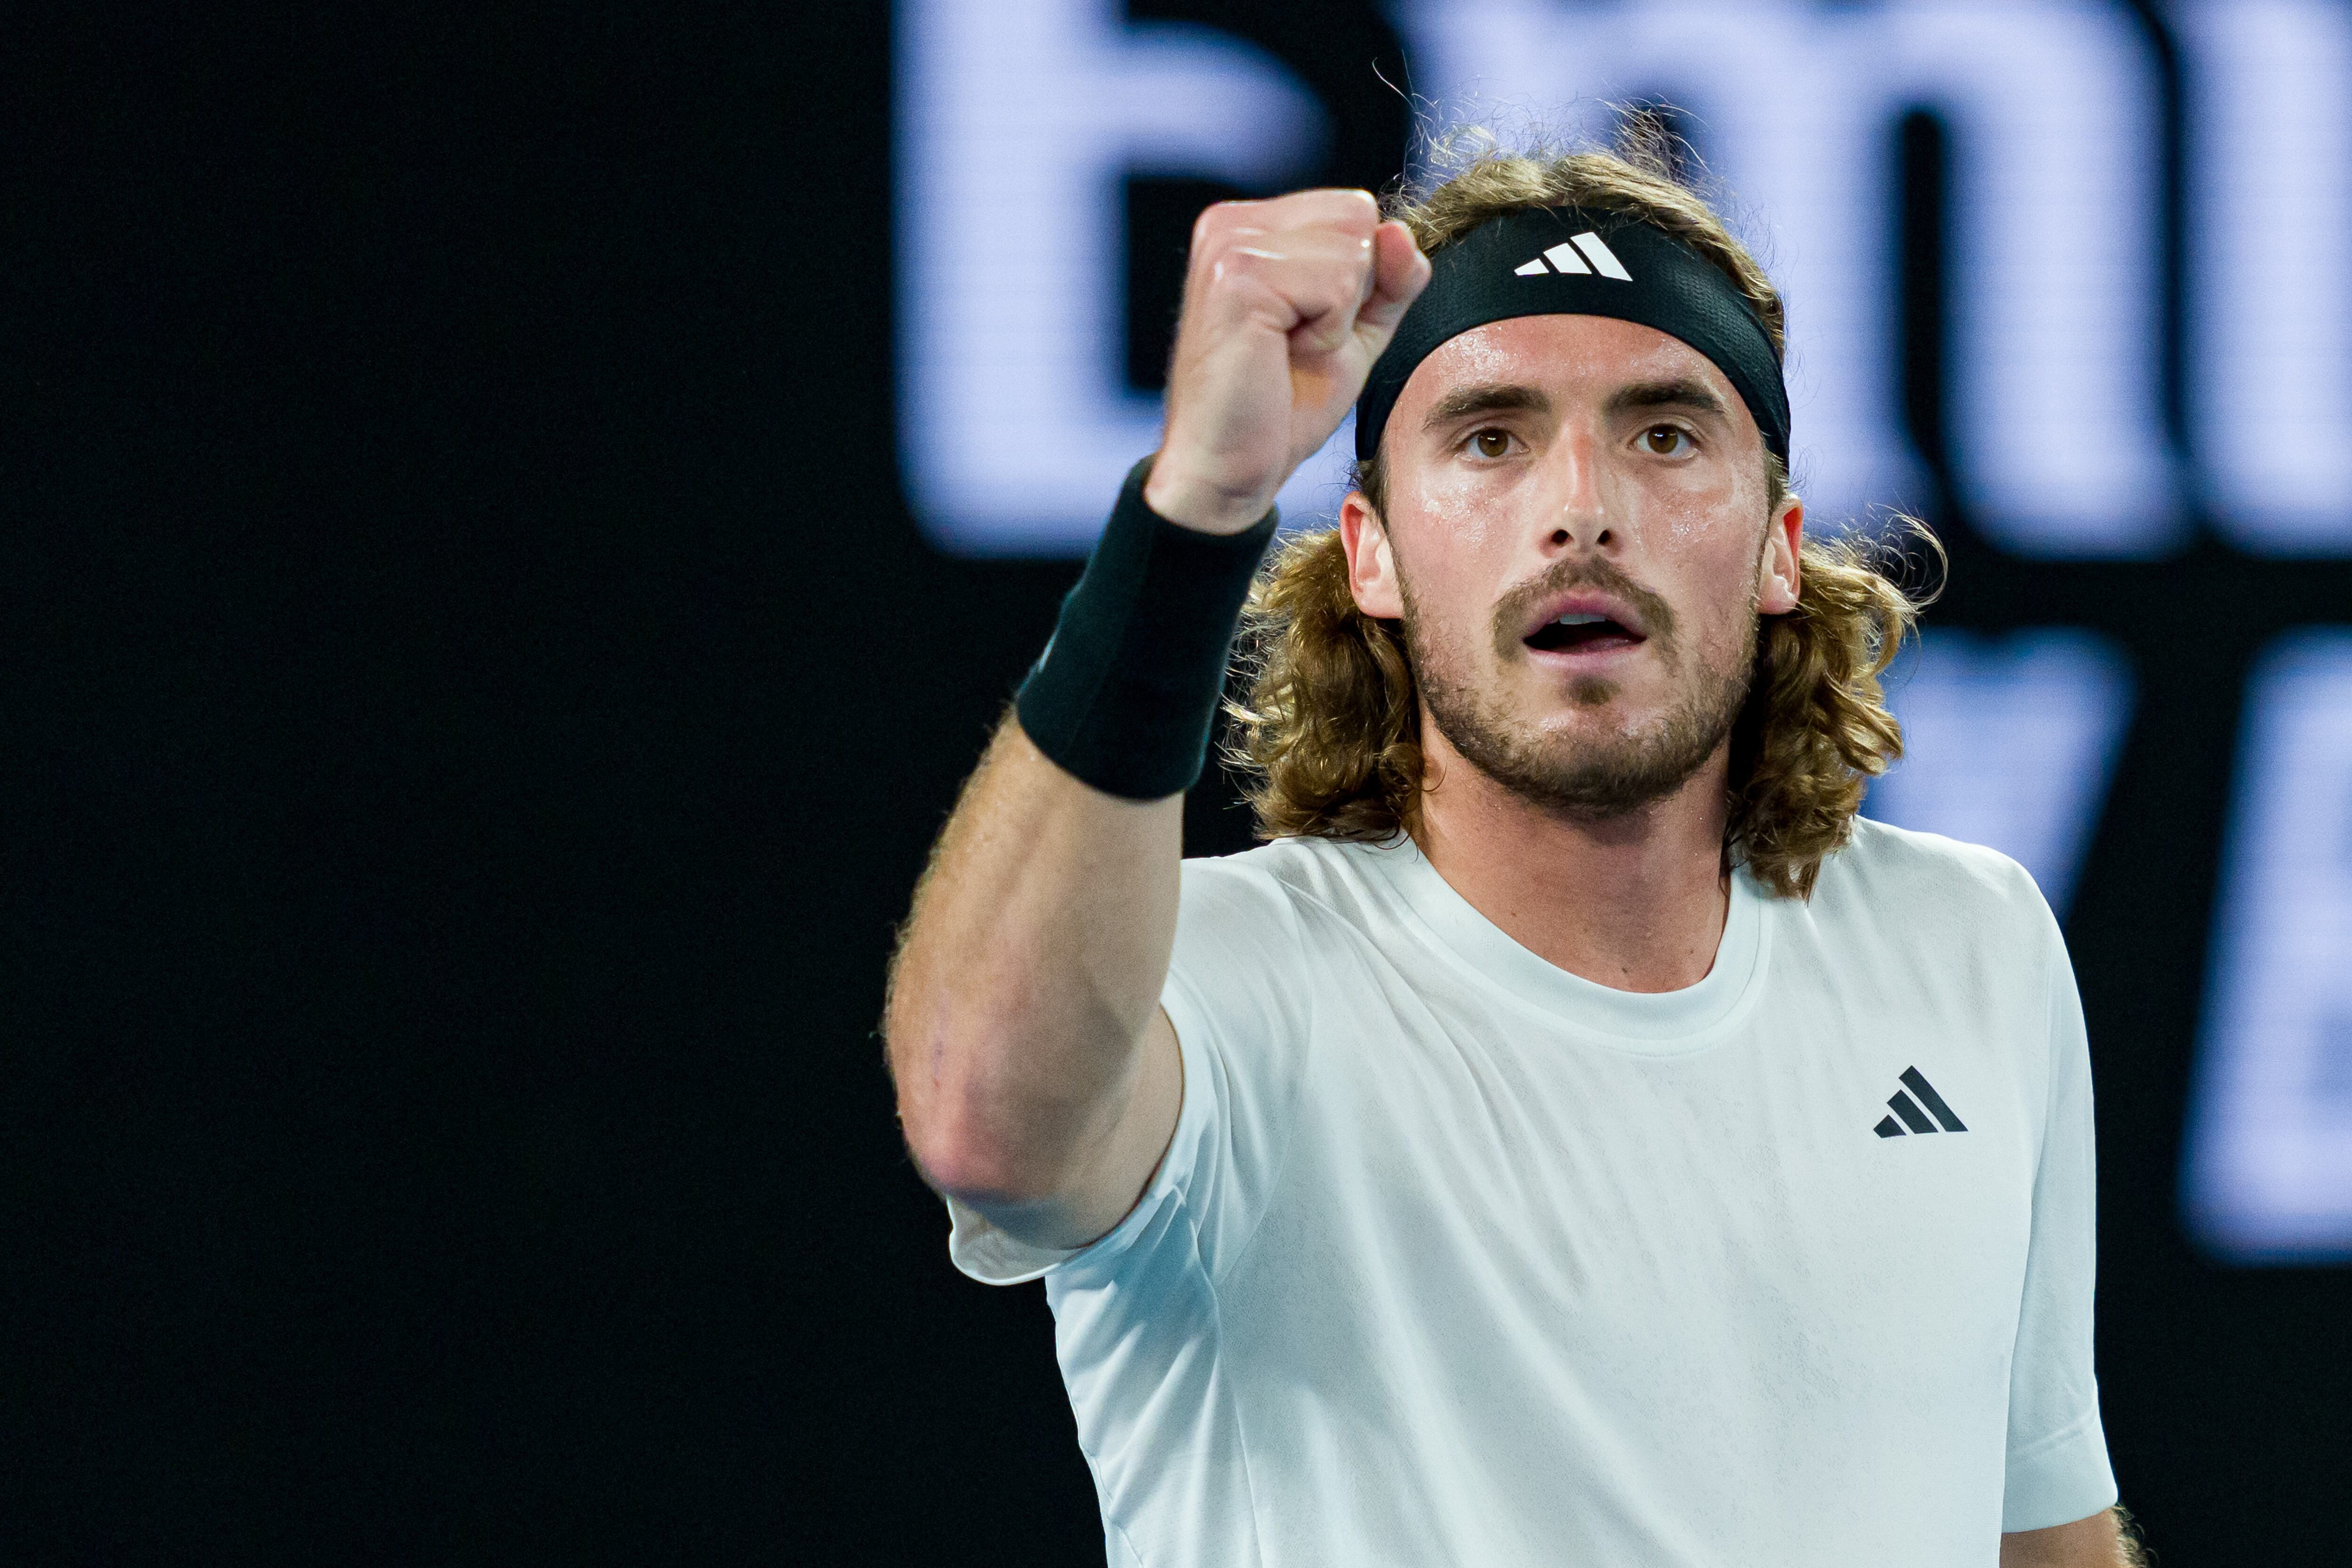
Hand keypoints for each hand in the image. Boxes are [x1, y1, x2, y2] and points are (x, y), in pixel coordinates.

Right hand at [1143, 189, 1428, 534]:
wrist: (1229, 469)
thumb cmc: (1280, 407)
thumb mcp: (1353, 332)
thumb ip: (1388, 281)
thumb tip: (1402, 233)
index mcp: (1249, 226)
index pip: (1355, 209)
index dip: (1359, 279)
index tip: (1308, 328)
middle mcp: (1231, 223)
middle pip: (1358, 217)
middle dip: (1351, 292)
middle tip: (1298, 343)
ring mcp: (1229, 245)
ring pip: (1354, 250)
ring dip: (1338, 317)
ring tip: (1287, 350)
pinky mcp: (1239, 278)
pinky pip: (1337, 285)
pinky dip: (1328, 332)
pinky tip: (1282, 355)